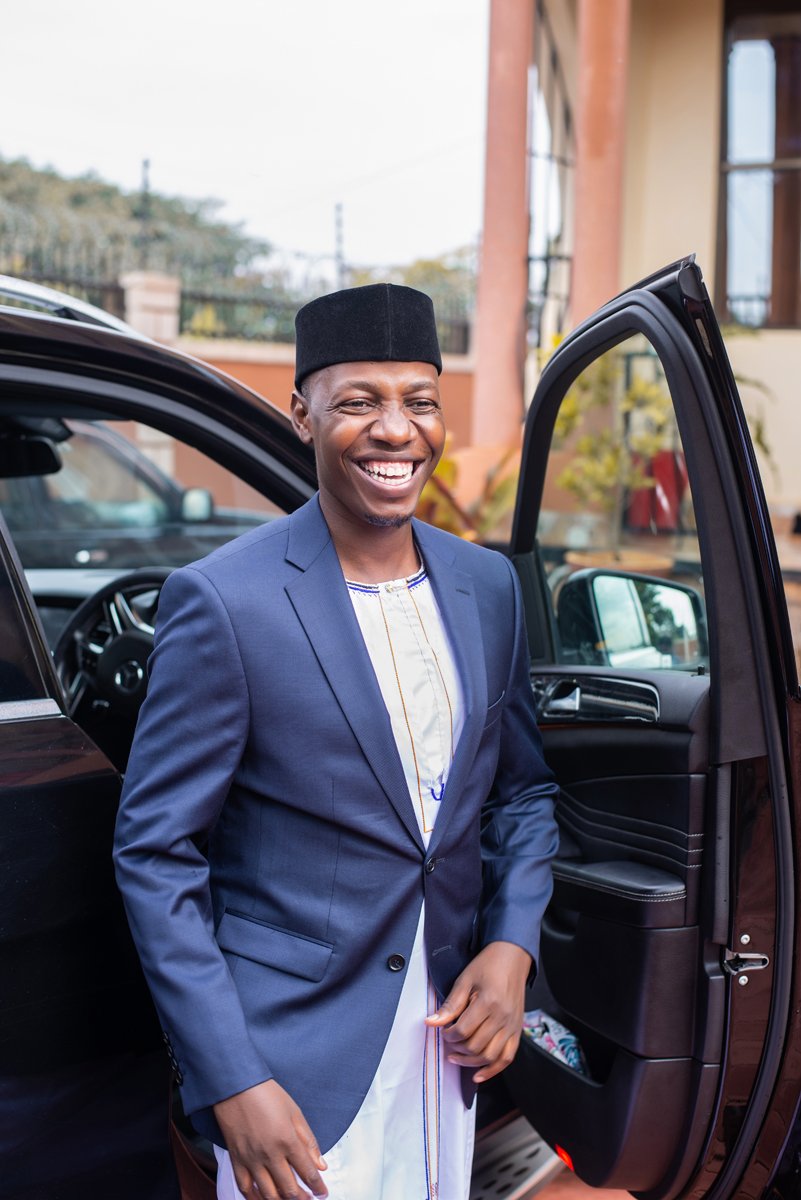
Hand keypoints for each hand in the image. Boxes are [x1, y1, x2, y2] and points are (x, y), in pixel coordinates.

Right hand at [213, 1079, 327, 1198]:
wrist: (236, 1086)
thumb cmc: (265, 1094)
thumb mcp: (295, 1112)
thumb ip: (309, 1141)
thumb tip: (320, 1163)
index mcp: (287, 1140)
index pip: (308, 1173)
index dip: (318, 1187)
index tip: (322, 1192)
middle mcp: (270, 1154)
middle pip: (289, 1189)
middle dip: (302, 1198)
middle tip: (308, 1199)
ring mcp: (251, 1160)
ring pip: (269, 1194)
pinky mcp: (237, 1160)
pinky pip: (245, 1188)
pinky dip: (255, 1199)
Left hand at [425, 940, 530, 1083]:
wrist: (513, 957)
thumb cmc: (488, 965)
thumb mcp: (465, 980)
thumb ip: (450, 1005)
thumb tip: (431, 1022)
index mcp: (488, 1002)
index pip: (463, 1030)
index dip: (448, 1035)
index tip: (442, 1030)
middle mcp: (503, 1017)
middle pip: (475, 1046)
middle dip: (456, 1048)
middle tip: (447, 1042)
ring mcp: (512, 1026)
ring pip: (490, 1056)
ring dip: (470, 1062)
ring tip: (456, 1057)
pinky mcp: (517, 1030)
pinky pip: (507, 1058)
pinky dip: (493, 1070)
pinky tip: (478, 1075)